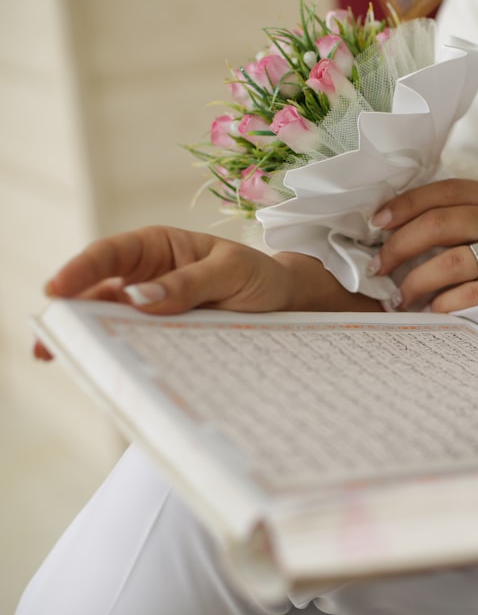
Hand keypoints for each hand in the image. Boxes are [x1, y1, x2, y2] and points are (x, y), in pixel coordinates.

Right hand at [36, 225, 377, 358]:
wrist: (288, 302)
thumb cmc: (261, 276)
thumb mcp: (233, 271)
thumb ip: (191, 283)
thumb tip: (140, 299)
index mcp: (159, 246)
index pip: (111, 254)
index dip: (80, 270)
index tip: (58, 290)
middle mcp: (147, 275)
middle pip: (97, 290)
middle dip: (70, 311)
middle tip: (51, 339)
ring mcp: (152, 307)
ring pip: (108, 320)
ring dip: (87, 338)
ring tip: (61, 359)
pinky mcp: (164, 334)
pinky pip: (134, 342)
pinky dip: (117, 353)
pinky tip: (102, 368)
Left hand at [368, 179, 477, 311]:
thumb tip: (424, 229)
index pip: (446, 191)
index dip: (405, 203)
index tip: (377, 221)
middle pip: (440, 224)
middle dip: (399, 245)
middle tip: (379, 265)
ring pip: (451, 263)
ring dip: (416, 282)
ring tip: (401, 296)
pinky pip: (474, 298)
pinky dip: (445, 306)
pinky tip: (432, 313)